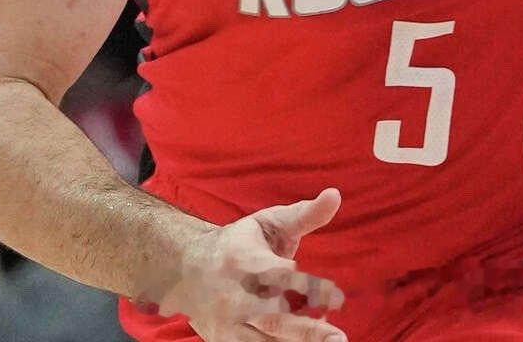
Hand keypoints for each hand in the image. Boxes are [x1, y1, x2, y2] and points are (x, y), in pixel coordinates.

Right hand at [157, 188, 346, 340]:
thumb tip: (336, 195)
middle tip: (338, 337)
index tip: (339, 298)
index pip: (279, 276)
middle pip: (273, 316)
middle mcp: (233, 294)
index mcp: (244, 259)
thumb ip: (304, 214)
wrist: (183, 267)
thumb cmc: (238, 243)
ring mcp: (227, 322)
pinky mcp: (223, 340)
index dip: (309, 287)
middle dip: (306, 330)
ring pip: (264, 339)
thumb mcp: (268, 222)